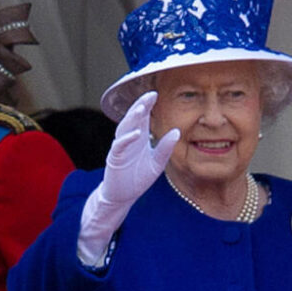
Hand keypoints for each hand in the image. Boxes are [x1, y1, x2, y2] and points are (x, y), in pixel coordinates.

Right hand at [100, 91, 179, 205]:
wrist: (122, 196)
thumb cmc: (138, 179)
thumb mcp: (157, 164)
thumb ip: (165, 148)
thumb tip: (177, 131)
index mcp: (139, 138)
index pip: (142, 117)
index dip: (147, 105)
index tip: (155, 94)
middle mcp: (129, 140)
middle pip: (133, 118)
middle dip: (140, 106)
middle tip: (149, 95)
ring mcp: (120, 148)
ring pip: (124, 128)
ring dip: (132, 118)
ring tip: (142, 109)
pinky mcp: (114, 159)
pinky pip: (119, 146)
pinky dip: (127, 139)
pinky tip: (136, 133)